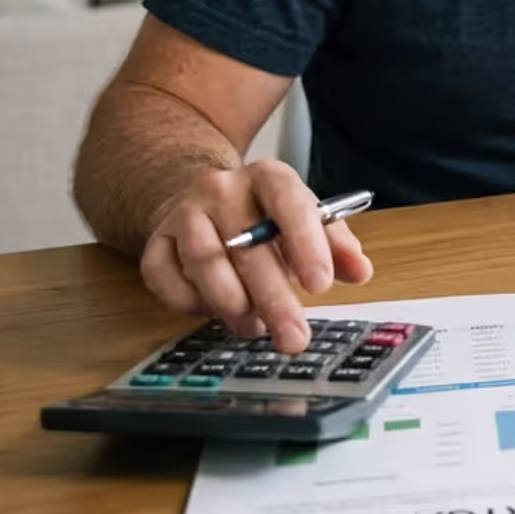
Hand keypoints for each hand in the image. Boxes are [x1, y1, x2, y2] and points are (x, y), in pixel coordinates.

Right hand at [138, 159, 372, 353]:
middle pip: (247, 245)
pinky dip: (189, 302)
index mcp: (269, 177)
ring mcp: (184, 213)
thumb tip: (359, 271)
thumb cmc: (265, 217)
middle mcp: (222, 188)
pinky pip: (164, 276)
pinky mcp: (155, 241)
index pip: (289, 202)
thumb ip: (337, 245)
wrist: (203, 201)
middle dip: (273, 298)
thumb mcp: (308, 220)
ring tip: (255, 327)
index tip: (320, 285)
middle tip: (293, 336)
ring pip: (203, 261)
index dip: (306, 244)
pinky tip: (213, 312)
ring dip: (231, 303)